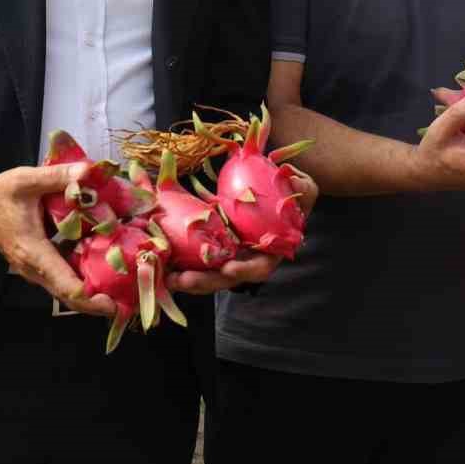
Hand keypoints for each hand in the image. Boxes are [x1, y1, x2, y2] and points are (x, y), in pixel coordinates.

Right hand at [0, 163, 116, 315]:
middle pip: (66, 295)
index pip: (63, 284)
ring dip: (90, 294)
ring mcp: (33, 269)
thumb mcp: (26, 180)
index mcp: (32, 251)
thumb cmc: (1, 194)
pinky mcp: (37, 264)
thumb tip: (88, 171)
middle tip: (125, 304)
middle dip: (95, 303)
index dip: (88, 297)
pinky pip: (60, 278)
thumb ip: (57, 176)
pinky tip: (103, 273)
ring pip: (63, 289)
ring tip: (120, 292)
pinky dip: (81, 281)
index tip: (111, 303)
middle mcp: (33, 267)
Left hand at [166, 166, 315, 293]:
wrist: (276, 189)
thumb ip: (302, 187)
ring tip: (167, 277)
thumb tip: (295, 182)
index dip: (245, 269)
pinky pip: (195, 259)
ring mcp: (229, 254)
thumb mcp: (302, 186)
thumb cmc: (292, 191)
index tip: (229, 269)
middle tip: (184, 280)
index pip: (260, 266)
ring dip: (187, 278)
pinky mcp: (212, 246)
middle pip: (226, 278)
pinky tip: (161, 260)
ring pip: (207, 274)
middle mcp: (248, 257)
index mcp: (271, 249)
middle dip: (206, 281)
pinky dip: (179, 262)